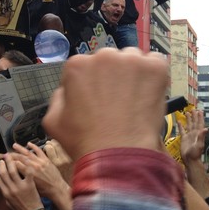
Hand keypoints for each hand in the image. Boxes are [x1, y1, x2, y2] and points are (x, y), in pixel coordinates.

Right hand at [0, 154, 42, 209]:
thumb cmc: (21, 209)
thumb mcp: (8, 203)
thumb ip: (5, 193)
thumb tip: (1, 186)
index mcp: (6, 193)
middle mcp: (11, 189)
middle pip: (4, 173)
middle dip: (2, 163)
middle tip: (2, 158)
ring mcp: (20, 187)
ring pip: (13, 170)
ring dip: (10, 162)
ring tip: (10, 156)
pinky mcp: (30, 185)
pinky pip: (27, 172)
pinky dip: (25, 164)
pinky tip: (24, 159)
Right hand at [10, 143, 68, 199]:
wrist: (57, 190)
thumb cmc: (45, 192)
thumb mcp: (31, 188)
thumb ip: (23, 181)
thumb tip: (15, 177)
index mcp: (29, 174)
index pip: (15, 165)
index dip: (8, 163)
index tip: (4, 161)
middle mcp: (33, 167)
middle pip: (20, 158)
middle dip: (12, 155)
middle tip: (6, 153)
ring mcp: (40, 163)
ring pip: (28, 153)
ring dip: (20, 148)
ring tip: (14, 145)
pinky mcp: (46, 160)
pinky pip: (39, 151)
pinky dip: (34, 146)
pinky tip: (29, 144)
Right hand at [43, 48, 168, 161]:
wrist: (118, 154)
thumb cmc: (84, 140)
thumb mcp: (52, 120)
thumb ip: (58, 97)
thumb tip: (67, 90)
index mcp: (77, 65)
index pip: (84, 67)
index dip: (89, 84)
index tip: (96, 99)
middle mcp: (103, 56)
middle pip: (109, 60)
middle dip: (111, 76)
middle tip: (116, 101)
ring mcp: (131, 60)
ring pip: (132, 59)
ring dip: (132, 73)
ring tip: (134, 98)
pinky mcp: (154, 68)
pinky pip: (155, 62)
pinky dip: (153, 75)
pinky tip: (148, 92)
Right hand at [178, 110, 207, 163]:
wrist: (190, 160)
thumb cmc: (195, 154)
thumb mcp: (199, 145)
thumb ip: (202, 137)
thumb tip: (205, 129)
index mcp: (198, 134)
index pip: (200, 124)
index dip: (200, 117)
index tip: (200, 111)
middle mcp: (194, 133)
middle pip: (194, 122)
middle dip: (194, 116)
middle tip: (193, 109)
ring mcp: (189, 136)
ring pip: (189, 125)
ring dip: (188, 119)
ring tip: (187, 113)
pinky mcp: (184, 139)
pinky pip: (182, 130)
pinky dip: (181, 126)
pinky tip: (179, 122)